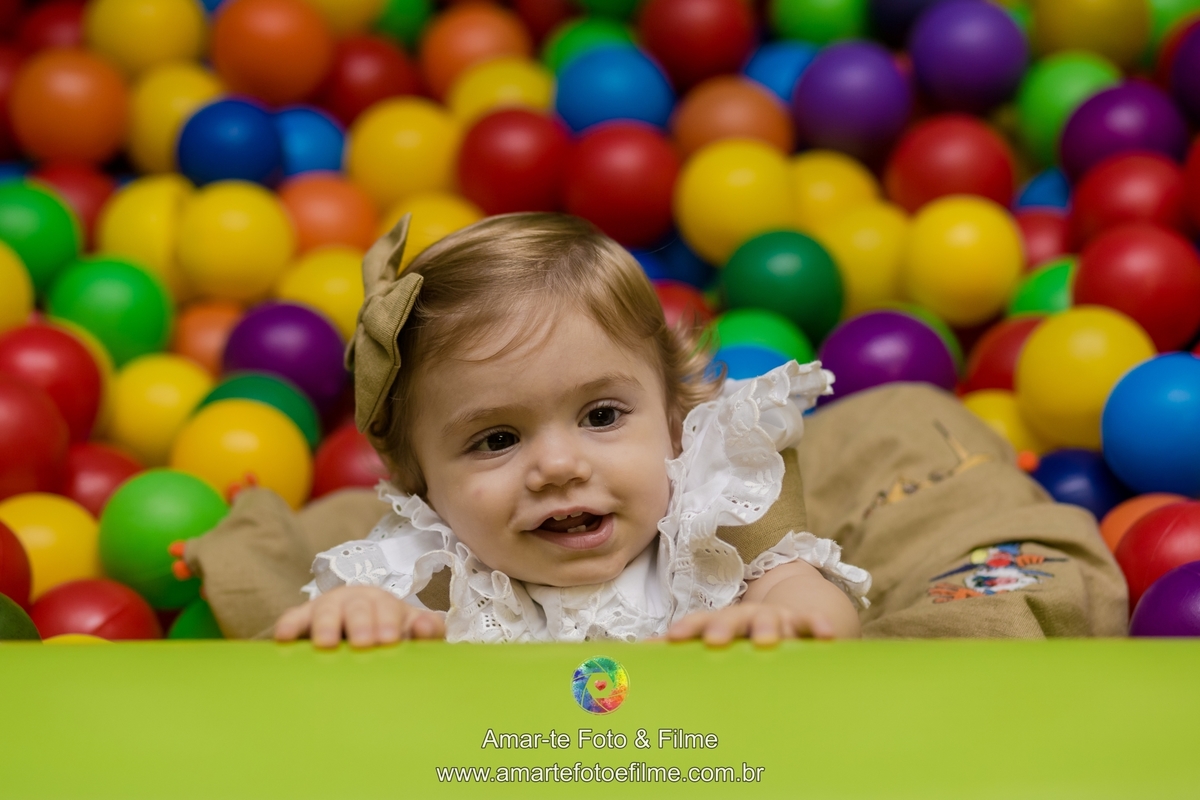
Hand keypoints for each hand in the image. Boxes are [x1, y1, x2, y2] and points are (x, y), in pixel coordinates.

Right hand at [274, 585, 445, 647]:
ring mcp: (328, 608)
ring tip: (326, 644)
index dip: (389, 623)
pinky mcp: (304, 619)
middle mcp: (356, 601)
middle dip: (361, 624)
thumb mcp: (411, 631)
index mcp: (384, 604)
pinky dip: (288, 625)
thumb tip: (424, 625)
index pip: (388, 610)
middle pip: (358, 608)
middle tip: (364, 643)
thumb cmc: (389, 633)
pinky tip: (283, 638)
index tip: (391, 640)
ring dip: (326, 625)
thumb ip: (426, 630)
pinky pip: (294, 618)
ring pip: (327, 611)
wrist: (360, 628)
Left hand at [666, 603, 835, 646]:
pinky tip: (826, 635)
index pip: (700, 622)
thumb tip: (635, 660)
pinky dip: (819, 627)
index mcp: (722, 624)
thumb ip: (681, 654)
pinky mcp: (806, 624)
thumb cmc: (741, 639)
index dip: (686, 629)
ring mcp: (777, 619)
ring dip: (767, 628)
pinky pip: (813, 624)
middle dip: (721, 627)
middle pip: (732, 619)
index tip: (671, 638)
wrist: (789, 614)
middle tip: (714, 640)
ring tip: (767, 640)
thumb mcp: (716, 643)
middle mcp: (747, 618)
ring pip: (771, 620)